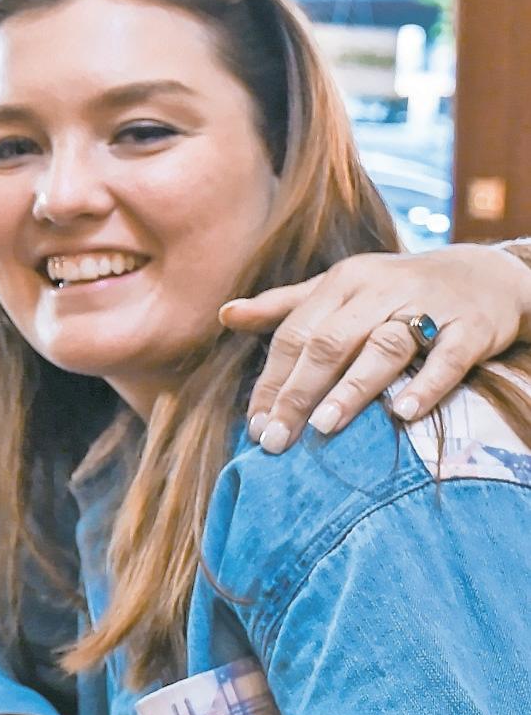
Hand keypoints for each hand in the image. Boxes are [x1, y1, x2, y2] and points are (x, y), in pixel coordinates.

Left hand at [224, 243, 530, 452]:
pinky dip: (425, 384)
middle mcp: (380, 290)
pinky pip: (448, 357)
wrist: (487, 275)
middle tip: (276, 439)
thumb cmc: (397, 290)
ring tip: (324, 426)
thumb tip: (225, 315)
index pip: (295, 335)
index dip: (271, 381)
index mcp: (342, 282)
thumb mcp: (340, 289)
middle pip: (329, 343)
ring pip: (383, 346)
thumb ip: (285, 306)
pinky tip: (402, 413)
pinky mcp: (472, 326)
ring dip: (352, 388)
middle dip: (297, 393)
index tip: (255, 425)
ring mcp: (428, 306)